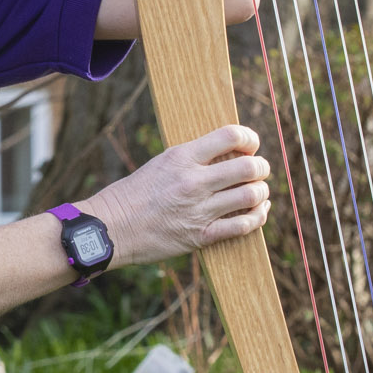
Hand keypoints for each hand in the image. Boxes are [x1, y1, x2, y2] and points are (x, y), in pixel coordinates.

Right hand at [80, 124, 269, 265]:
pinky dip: (257, 218)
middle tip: (260, 170)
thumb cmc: (131, 195)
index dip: (250, 138)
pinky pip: (243, 226)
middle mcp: (194, 181)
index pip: (231, 135)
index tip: (251, 144)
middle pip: (249, 167)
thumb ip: (191, 158)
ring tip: (259, 192)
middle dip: (262, 167)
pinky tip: (258, 212)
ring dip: (262, 193)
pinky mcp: (200, 236)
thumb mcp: (160, 164)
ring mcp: (199, 210)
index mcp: (182, 157)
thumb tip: (224, 154)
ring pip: (251, 196)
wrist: (110, 228)